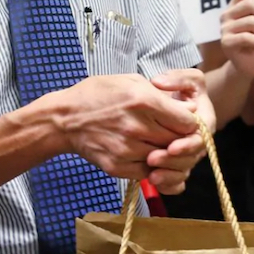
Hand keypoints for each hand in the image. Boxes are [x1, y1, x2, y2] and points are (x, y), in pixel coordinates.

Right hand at [48, 74, 198, 181]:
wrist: (64, 119)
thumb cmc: (97, 94)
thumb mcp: (130, 81)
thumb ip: (161, 95)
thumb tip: (190, 109)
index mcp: (144, 101)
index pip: (187, 122)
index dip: (189, 123)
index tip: (182, 121)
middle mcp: (138, 127)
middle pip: (178, 142)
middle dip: (179, 139)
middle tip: (171, 133)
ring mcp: (127, 149)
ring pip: (164, 159)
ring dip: (164, 153)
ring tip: (154, 141)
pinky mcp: (118, 166)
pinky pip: (147, 172)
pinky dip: (149, 165)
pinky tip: (142, 153)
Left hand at [148, 69, 214, 194]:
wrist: (177, 103)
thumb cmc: (182, 89)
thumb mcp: (187, 78)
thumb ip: (177, 78)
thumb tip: (159, 83)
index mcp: (205, 122)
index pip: (199, 138)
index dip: (186, 144)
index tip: (170, 146)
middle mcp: (199, 142)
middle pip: (190, 159)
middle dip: (172, 162)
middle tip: (153, 160)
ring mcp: (189, 155)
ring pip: (183, 172)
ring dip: (169, 176)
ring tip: (151, 175)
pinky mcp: (178, 165)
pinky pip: (177, 182)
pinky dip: (168, 185)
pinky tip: (156, 184)